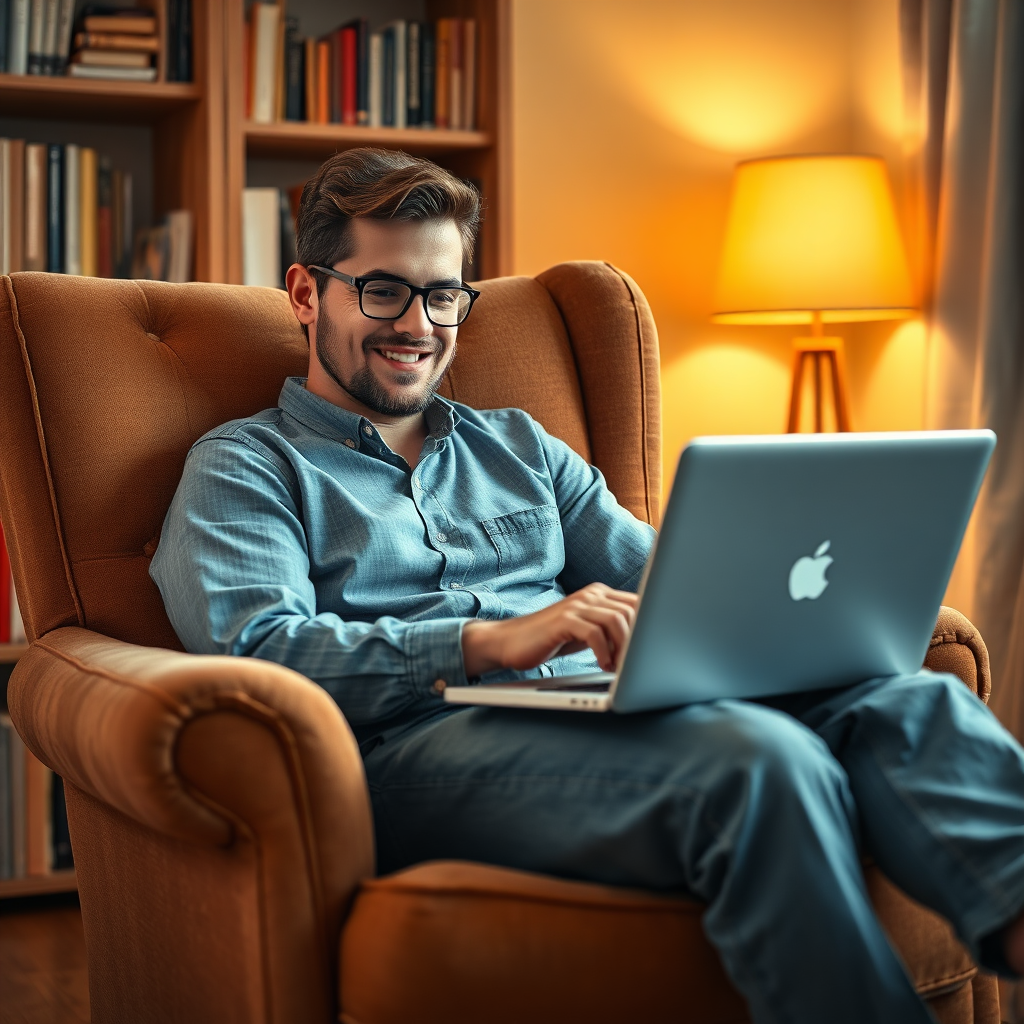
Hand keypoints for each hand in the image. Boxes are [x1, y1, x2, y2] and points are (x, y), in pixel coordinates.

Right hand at [461, 583, 638, 676]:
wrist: (512, 641)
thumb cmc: (553, 639)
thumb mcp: (587, 631)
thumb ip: (611, 628)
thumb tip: (646, 640)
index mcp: (600, 594)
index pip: (638, 602)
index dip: (650, 626)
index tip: (651, 651)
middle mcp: (591, 595)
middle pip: (631, 611)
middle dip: (638, 640)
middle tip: (634, 664)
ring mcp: (576, 605)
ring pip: (616, 620)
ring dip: (623, 647)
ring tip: (619, 666)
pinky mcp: (564, 620)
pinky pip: (594, 633)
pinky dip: (604, 652)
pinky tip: (603, 665)